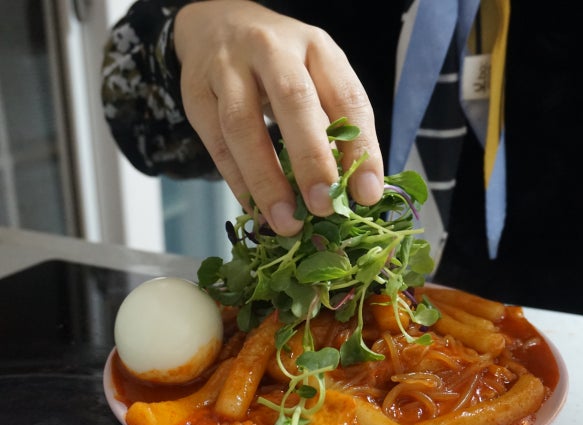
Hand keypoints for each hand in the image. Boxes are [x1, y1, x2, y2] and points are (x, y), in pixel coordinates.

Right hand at [174, 0, 383, 235]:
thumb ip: (336, 125)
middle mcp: (272, 49)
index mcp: (316, 47)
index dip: (361, 148)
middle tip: (323, 206)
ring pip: (242, 125)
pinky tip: (255, 209)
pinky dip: (237, 181)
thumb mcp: (317, 78)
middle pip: (293, 101)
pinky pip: (216, 143)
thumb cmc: (283, 64)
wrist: (218, 24)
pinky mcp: (195, 93)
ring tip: (285, 222)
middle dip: (311, 159)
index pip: (347, 95)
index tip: (367, 194)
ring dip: (266, 180)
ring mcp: (227, 68)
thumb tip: (354, 191)